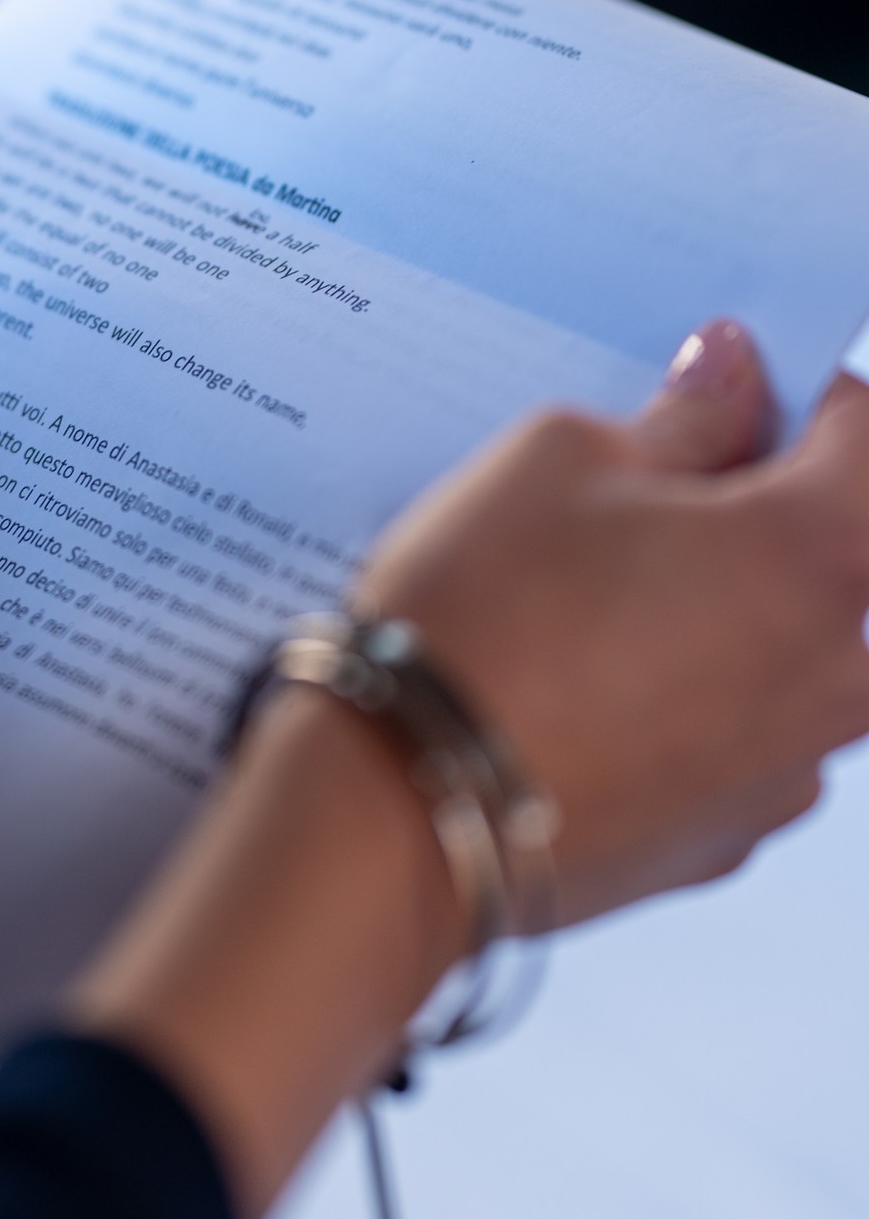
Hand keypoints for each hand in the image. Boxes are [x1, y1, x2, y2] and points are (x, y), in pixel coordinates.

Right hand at [73, 321, 868, 1218]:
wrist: (396, 807)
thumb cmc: (478, 624)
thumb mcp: (559, 457)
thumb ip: (680, 414)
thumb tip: (730, 381)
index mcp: (820, 557)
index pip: (864, 434)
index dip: (792, 392)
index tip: (726, 380)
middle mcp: (836, 675)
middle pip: (831, 553)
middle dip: (752, 508)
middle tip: (638, 489)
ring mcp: (784, 771)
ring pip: (780, 652)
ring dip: (717, 609)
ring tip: (589, 597)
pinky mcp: (721, 838)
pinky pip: (728, 737)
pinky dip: (678, 699)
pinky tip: (578, 681)